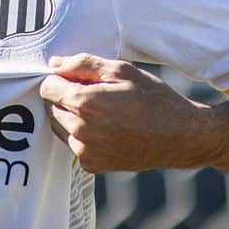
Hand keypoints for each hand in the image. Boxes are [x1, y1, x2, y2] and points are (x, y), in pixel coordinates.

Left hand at [39, 53, 212, 172]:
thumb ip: (83, 64)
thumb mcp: (122, 70)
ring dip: (73, 116)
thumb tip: (55, 64)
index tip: (78, 77)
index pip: (47, 87)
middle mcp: (81, 130)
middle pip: (53, 106)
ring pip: (61, 126)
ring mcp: (86, 151)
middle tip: (98, 93)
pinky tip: (107, 127)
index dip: (60, 78)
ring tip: (104, 110)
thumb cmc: (155, 99)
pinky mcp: (93, 165)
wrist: (181, 136)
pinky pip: (74, 144)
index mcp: (85, 103)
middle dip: (67, 96)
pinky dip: (83, 135)